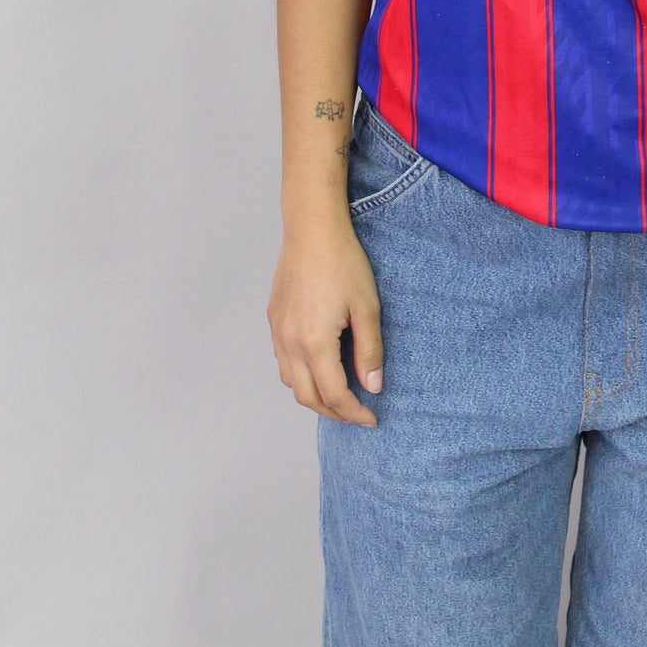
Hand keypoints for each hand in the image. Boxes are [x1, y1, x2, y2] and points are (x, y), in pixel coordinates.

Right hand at [267, 216, 384, 425]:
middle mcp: (290, 342)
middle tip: (357, 413)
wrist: (311, 227)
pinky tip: (319, 366)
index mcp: (314, 342)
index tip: (371, 418)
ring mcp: (277, 331)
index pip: (334, 395)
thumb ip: (369, 351)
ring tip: (340, 394)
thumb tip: (372, 387)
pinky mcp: (274, 319)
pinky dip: (300, 375)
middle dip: (333, 412)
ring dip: (314, 396)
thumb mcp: (367, 307)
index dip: (354, 413)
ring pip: (290, 382)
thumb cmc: (343, 261)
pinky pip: (283, 361)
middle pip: (307, 397)